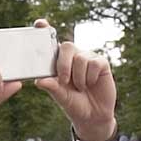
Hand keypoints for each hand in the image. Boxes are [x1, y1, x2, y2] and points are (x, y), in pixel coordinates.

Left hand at [33, 21, 116, 140]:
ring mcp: (87, 57)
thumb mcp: (61, 97)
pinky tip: (91, 84)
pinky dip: (90, 77)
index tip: (39, 23)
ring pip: (80, 57)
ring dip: (78, 77)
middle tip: (64, 81)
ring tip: (80, 88)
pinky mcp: (101, 63)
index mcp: (58, 61)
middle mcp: (72, 56)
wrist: (93, 116)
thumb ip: (52, 87)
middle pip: (66, 46)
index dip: (45, 30)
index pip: (51, 41)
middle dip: (63, 64)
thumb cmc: (74, 104)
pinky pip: (93, 63)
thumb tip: (39, 80)